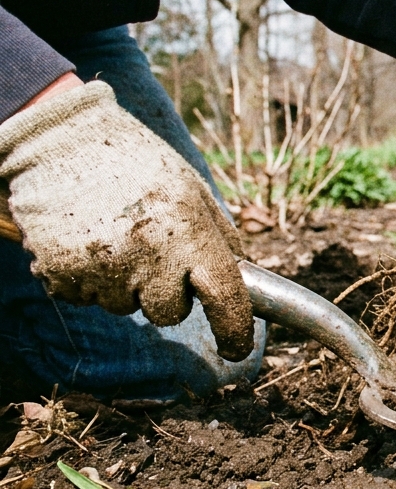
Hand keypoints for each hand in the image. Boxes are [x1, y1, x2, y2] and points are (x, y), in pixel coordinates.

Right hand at [0, 81, 254, 359]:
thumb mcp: (193, 190)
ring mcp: (102, 269)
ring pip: (127, 306)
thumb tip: (240, 278)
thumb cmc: (138, 163)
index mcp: (189, 233)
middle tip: (155, 250)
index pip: (224, 296)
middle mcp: (149, 256)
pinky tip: (87, 240)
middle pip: (171, 313)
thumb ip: (219, 236)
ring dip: (127, 283)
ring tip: (116, 236)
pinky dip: (90, 279)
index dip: (235, 329)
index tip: (238, 348)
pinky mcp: (61, 273)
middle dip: (169, 292)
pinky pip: (87, 297)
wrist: (63, 140)